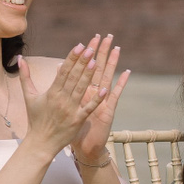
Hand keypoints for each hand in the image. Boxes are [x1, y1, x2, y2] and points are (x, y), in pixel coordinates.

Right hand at [18, 35, 111, 155]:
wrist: (41, 142)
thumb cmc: (36, 119)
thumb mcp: (29, 96)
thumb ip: (25, 76)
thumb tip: (19, 58)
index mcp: (51, 92)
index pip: (63, 71)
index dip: (72, 58)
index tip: (79, 45)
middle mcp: (61, 99)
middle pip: (73, 77)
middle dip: (82, 61)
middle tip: (91, 48)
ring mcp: (70, 109)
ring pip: (81, 89)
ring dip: (89, 75)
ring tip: (97, 61)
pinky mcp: (78, 120)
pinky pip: (88, 108)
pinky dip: (96, 99)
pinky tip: (104, 89)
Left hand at [70, 36, 130, 163]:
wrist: (84, 146)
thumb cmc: (74, 128)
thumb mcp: (67, 106)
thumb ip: (63, 87)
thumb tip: (57, 68)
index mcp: (83, 91)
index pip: (84, 68)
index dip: (87, 54)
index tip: (88, 40)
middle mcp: (94, 93)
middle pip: (98, 68)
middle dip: (101, 52)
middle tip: (105, 36)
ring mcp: (103, 101)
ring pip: (108, 77)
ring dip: (112, 63)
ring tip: (116, 48)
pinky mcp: (108, 110)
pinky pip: (115, 95)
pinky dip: (121, 83)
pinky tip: (126, 72)